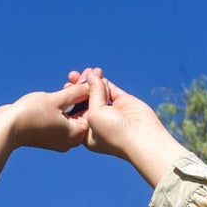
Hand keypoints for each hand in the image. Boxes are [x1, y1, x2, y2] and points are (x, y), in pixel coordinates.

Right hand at [0, 82, 87, 183]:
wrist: (6, 128)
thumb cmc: (31, 114)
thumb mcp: (56, 99)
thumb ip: (75, 92)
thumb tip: (92, 85)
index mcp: (76, 134)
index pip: (92, 110)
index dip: (95, 90)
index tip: (97, 73)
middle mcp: (70, 140)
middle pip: (83, 112)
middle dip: (84, 91)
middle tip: (89, 72)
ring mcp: (59, 139)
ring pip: (72, 114)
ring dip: (73, 96)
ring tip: (76, 77)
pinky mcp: (49, 136)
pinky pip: (62, 117)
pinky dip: (64, 105)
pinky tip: (65, 88)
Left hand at [71, 70, 184, 187]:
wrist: (141, 136)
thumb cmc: (113, 133)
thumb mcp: (94, 114)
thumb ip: (91, 94)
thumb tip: (92, 75)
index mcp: (87, 132)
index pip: (76, 112)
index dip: (70, 98)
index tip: (65, 87)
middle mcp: (98, 122)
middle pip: (85, 101)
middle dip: (79, 87)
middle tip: (72, 76)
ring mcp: (111, 111)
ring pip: (98, 93)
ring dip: (91, 81)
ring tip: (85, 71)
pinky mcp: (122, 102)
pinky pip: (110, 89)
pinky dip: (103, 81)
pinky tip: (97, 73)